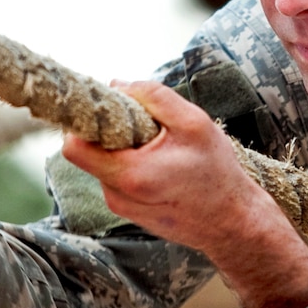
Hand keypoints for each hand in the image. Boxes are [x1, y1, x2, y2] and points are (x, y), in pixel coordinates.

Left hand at [62, 81, 307, 307]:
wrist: (233, 223)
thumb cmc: (217, 173)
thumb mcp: (194, 123)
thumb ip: (153, 96)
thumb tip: (117, 84)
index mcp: (129, 174)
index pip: (74, 146)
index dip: (85, 120)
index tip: (106, 106)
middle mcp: (117, 195)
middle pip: (89, 151)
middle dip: (111, 130)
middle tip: (144, 123)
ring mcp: (121, 206)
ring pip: (104, 162)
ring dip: (124, 147)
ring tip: (162, 147)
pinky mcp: (129, 210)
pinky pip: (117, 177)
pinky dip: (133, 163)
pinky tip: (163, 164)